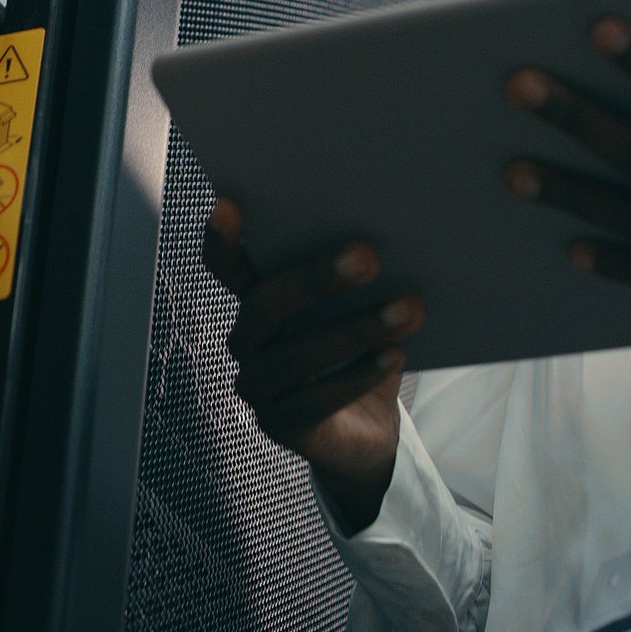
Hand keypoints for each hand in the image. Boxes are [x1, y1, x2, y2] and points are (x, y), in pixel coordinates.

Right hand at [200, 199, 423, 530]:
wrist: (369, 426)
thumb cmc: (360, 346)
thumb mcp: (357, 305)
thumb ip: (354, 273)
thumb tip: (389, 229)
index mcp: (257, 300)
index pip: (226, 266)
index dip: (223, 239)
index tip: (230, 204)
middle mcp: (247, 341)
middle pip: (264, 305)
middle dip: (315, 279)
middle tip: (368, 255)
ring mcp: (259, 387)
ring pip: (293, 356)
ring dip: (355, 330)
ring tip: (407, 309)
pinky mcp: (283, 427)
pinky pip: (315, 401)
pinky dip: (359, 375)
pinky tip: (395, 354)